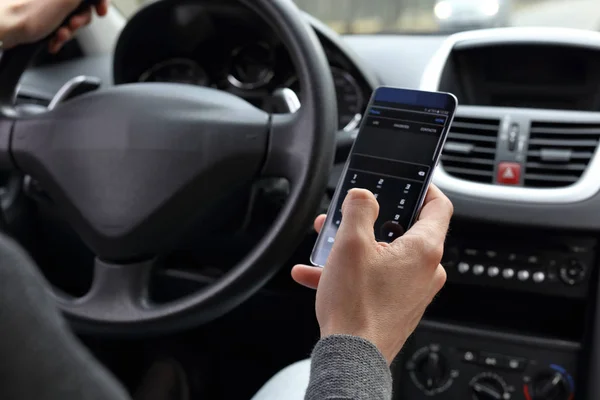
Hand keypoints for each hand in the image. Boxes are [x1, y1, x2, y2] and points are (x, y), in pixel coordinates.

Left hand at [0, 0, 108, 52]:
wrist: (2, 31)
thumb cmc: (25, 13)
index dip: (97, 1)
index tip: (100, 11)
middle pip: (79, 3)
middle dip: (80, 19)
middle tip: (73, 25)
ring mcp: (42, 3)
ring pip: (69, 16)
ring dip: (69, 30)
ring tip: (59, 36)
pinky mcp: (36, 15)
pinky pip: (57, 24)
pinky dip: (58, 35)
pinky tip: (52, 41)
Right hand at [292, 185, 452, 363]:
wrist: (352, 357)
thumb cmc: (357, 307)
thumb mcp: (351, 244)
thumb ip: (359, 209)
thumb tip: (363, 196)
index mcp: (424, 249)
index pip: (439, 206)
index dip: (425, 188)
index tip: (410, 182)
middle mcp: (426, 270)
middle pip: (402, 231)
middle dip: (369, 221)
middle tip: (347, 217)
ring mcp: (413, 290)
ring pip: (385, 255)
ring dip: (354, 247)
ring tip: (325, 247)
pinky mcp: (398, 306)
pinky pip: (376, 278)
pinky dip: (352, 272)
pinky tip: (319, 274)